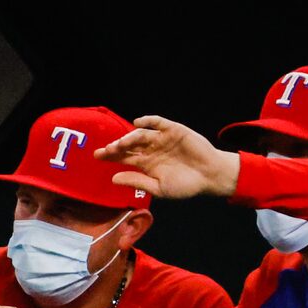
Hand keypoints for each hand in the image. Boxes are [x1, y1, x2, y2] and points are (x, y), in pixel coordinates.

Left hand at [97, 116, 241, 200]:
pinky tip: (138, 122)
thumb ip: (137, 181)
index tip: (97, 156)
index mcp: (145, 164)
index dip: (109, 156)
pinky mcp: (173, 130)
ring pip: (140, 134)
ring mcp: (161, 139)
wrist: (210, 176)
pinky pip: (158, 122)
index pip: (122, 157)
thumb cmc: (185, 185)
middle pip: (128, 145)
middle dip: (116, 147)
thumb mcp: (158, 187)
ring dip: (129, 137)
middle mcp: (150, 149)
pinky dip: (148, 121)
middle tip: (106, 150)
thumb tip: (113, 179)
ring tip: (121, 143)